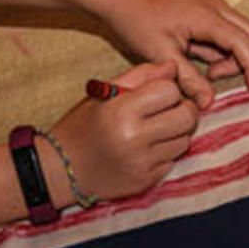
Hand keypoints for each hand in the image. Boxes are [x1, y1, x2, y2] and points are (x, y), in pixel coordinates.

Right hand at [48, 62, 197, 200]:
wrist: (62, 168)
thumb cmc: (82, 125)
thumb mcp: (103, 93)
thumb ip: (140, 76)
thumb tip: (172, 67)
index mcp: (122, 111)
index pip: (170, 91)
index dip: (167, 88)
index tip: (157, 93)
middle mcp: (135, 138)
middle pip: (187, 116)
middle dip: (182, 108)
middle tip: (168, 109)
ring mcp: (143, 162)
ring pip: (184, 140)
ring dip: (176, 131)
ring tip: (156, 128)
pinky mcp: (147, 181)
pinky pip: (173, 160)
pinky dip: (166, 152)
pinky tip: (147, 148)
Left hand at [95, 0, 248, 107]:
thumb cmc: (135, 20)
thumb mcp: (160, 55)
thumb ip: (188, 79)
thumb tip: (209, 103)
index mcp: (207, 16)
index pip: (247, 44)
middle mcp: (215, 5)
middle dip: (242, 61)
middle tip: (212, 75)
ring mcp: (211, 2)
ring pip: (240, 31)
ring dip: (228, 54)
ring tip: (197, 64)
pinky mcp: (204, 4)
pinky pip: (225, 26)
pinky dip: (217, 45)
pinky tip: (192, 52)